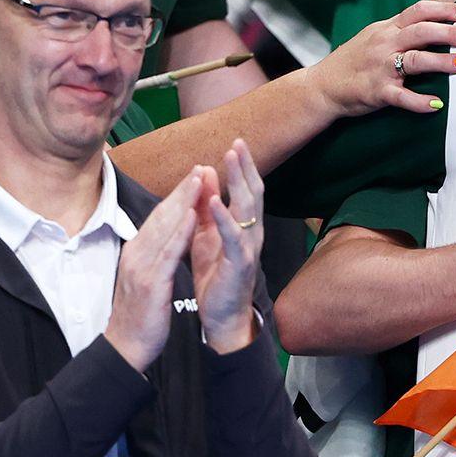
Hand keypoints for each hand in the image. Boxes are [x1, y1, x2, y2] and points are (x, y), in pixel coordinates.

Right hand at [105, 170, 203, 369]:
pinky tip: (192, 216)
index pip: (159, 217)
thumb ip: (154, 254)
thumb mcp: (146, 276)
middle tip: (200, 167)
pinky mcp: (150, 283)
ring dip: (183, 201)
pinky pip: (168, 252)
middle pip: (162, 215)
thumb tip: (166, 235)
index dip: (177, 196)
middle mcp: (136, 253)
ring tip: (200, 180)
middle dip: (182, 190)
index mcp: (137, 251)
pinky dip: (180, 232)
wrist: (126, 346)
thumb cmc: (139, 313)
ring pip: (164, 227)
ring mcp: (141, 267)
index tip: (193, 177)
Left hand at [191, 140, 264, 353]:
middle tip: (238, 142)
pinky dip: (225, 218)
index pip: (246, 189)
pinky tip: (215, 201)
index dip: (242, 166)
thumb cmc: (215, 273)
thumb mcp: (206, 233)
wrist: (220, 315)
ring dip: (238, 182)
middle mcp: (250, 232)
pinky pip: (233, 237)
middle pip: (251, 193)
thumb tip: (204, 171)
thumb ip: (206, 205)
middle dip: (244, 167)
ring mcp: (248, 248)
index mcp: (242, 225)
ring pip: (247, 209)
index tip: (236, 141)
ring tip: (230, 160)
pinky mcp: (239, 264)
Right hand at [313, 0, 455, 116]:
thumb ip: (402, 29)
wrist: (323, 85)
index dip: (444, 10)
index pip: (418, 11)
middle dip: (449, 33)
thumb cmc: (355, 60)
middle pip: (421, 32)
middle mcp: (385, 44)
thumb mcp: (376, 36)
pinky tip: (437, 104)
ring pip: (415, 60)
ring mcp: (381, 68)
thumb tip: (436, 23)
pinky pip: (401, 97)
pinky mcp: (377, 92)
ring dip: (441, 62)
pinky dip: (420, 101)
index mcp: (387, 28)